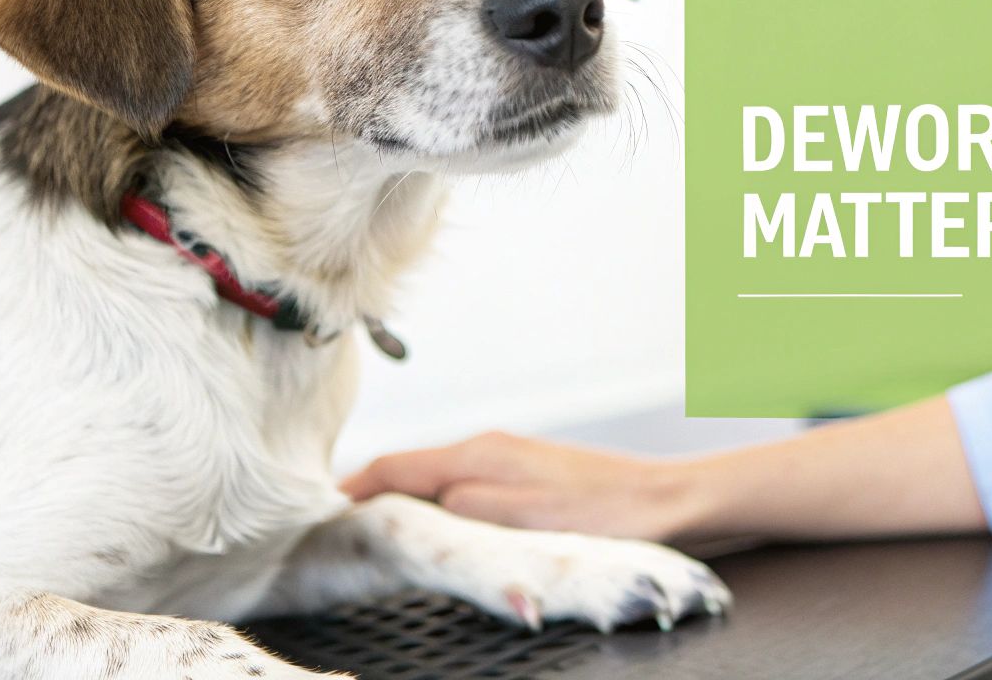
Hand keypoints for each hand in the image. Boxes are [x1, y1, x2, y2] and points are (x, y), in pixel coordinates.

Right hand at [341, 432, 707, 544]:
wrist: (671, 504)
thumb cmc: (607, 513)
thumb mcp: (522, 521)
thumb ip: (463, 512)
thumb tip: (414, 508)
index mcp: (478, 454)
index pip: (391, 466)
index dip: (350, 492)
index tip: (319, 519)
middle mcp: (488, 450)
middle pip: (408, 473)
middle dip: (372, 500)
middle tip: (340, 538)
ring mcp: (510, 464)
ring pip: (437, 484)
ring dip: (408, 508)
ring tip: (381, 541)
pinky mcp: (529, 483)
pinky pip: (465, 494)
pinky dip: (442, 513)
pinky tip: (445, 537)